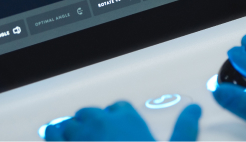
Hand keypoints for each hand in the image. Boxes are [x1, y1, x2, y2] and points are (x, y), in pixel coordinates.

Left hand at [45, 101, 201, 140]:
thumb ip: (184, 129)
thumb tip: (194, 110)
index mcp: (128, 121)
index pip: (118, 107)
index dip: (118, 117)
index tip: (118, 127)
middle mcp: (101, 124)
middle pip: (91, 113)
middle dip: (92, 123)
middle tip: (97, 139)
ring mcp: (79, 137)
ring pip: (68, 123)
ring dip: (70, 130)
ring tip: (74, 140)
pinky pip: (52, 135)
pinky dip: (53, 137)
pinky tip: (57, 140)